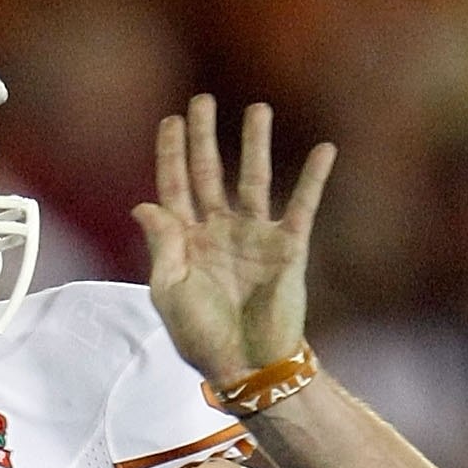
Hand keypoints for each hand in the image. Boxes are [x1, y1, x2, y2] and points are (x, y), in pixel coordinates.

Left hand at [133, 98, 334, 388]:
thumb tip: (143, 203)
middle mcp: (220, 232)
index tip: (171, 120)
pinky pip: (303, 205)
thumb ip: (161, 246)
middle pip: (209, 173)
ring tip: (257, 110)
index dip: (171, 153)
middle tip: (203, 100)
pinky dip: (313, 178)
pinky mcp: (288, 247)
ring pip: (253, 179)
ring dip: (254, 145)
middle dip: (204, 138)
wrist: (246, 367)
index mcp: (186, 242)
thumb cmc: (202, 336)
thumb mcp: (168, 292)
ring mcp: (254, 237)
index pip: (175, 187)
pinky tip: (324, 149)